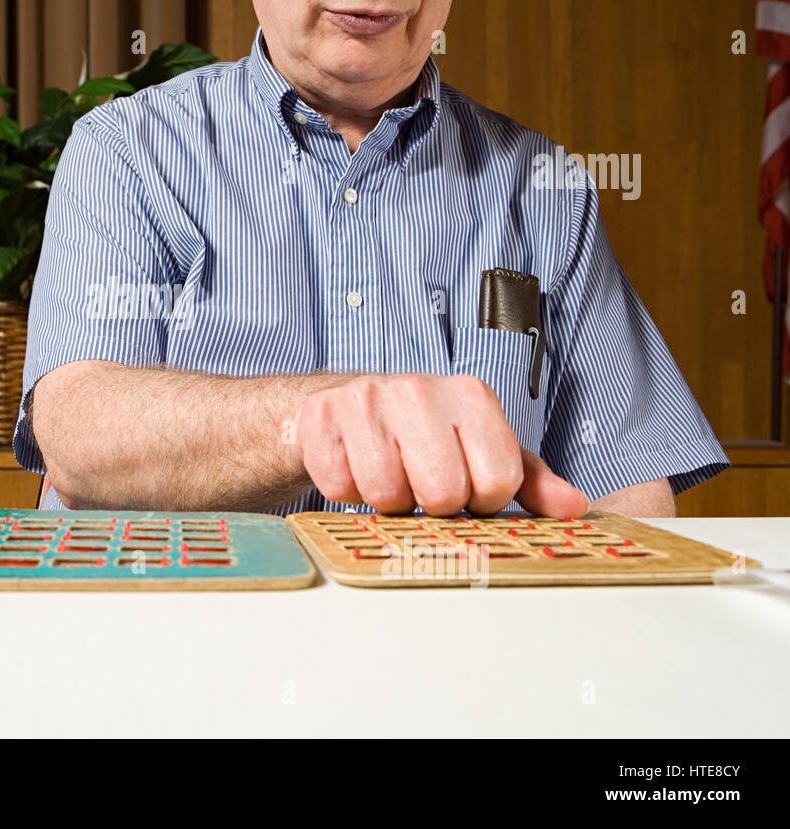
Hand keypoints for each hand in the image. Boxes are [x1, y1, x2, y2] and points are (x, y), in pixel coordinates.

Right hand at [291, 373, 589, 517]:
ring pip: (387, 495)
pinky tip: (352, 465)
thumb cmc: (420, 434)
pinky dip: (344, 490)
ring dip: (385, 500)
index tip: (463, 486)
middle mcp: (420, 389)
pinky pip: (340, 488)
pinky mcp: (321, 418)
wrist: (339, 407)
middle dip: (429, 503)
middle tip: (419, 482)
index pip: (496, 483)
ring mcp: (367, 399)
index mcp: (471, 395)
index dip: (479, 501)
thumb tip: (574, 507)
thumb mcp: (480, 449)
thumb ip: (528, 479)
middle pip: (442, 493)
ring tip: (386, 473)